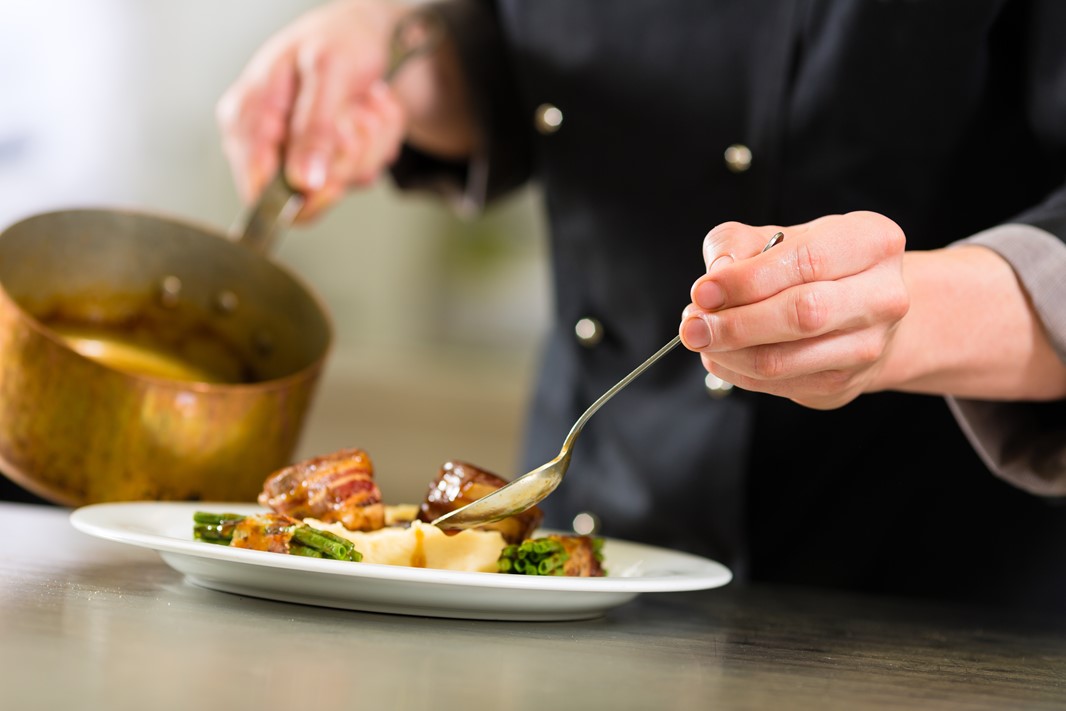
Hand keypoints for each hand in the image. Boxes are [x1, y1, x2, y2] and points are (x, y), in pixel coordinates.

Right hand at [216, 0, 407, 220]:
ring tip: (363, 102)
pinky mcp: (329, 161)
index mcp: (247, 117)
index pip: (257, 187)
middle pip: (308, 192)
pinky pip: (362, 174)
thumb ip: (314, 128)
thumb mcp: (328, 72)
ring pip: (343, 183)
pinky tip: (370, 111)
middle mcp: (268, 141)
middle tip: (354, 111)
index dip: (299, 195)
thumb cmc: (338, 39)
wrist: (367, 32)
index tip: (333, 183)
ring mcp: (300, 153)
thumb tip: (302, 182)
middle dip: (347, 153)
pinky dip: (379, 143)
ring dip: (370, 143)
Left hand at [679, 211, 908, 409]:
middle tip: (692, 325)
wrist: (860, 310)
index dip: (747, 279)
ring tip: (700, 337)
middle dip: (736, 323)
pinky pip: (778, 384)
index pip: (806, 261)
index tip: (702, 291)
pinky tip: (720, 355)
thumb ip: (739, 244)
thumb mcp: (779, 237)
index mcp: (873, 242)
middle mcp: (883, 295)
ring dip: (729, 352)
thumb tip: (715, 277)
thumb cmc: (814, 265)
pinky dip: (737, 372)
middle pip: (802, 314)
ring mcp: (869, 345)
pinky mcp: (845, 382)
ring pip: (785, 359)